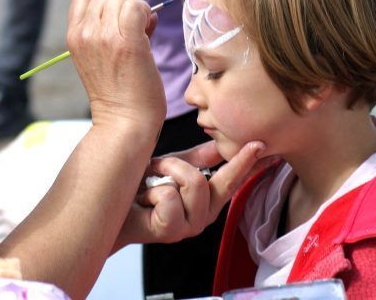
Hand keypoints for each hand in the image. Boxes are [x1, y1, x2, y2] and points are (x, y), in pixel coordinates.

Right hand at [66, 0, 165, 131]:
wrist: (124, 123)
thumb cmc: (119, 94)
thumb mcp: (100, 58)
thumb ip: (113, 30)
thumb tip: (144, 11)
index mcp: (73, 36)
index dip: (107, 4)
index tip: (119, 23)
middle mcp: (84, 33)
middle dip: (125, 3)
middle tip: (135, 29)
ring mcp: (104, 36)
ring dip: (137, 7)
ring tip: (142, 32)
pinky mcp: (127, 42)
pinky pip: (137, 6)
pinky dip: (146, 12)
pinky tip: (148, 32)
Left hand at [115, 140, 278, 246]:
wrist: (112, 208)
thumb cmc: (140, 190)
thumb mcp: (172, 167)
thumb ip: (198, 159)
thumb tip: (221, 144)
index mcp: (208, 200)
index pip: (235, 179)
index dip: (248, 162)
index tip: (263, 144)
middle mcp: (204, 216)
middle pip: (217, 180)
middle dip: (182, 164)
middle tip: (160, 164)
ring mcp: (190, 226)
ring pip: (193, 182)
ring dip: (165, 173)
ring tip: (150, 182)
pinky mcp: (172, 232)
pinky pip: (170, 195)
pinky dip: (153, 190)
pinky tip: (145, 200)